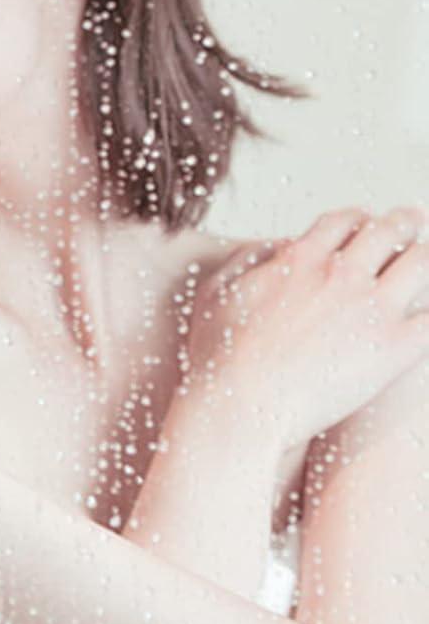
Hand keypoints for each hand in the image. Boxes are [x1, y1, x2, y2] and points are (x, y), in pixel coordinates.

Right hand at [180, 205, 428, 451]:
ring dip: (427, 257)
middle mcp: (341, 274)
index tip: (365, 222)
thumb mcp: (216, 292)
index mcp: (300, 258)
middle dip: (404, 222)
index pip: (343, 220)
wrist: (242, 405)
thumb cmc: (220, 355)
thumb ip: (246, 258)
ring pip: (422, 263)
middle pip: (389, 231)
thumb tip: (276, 245)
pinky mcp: (395, 349)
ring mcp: (372, 310)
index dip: (358, 217)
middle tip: (413, 220)